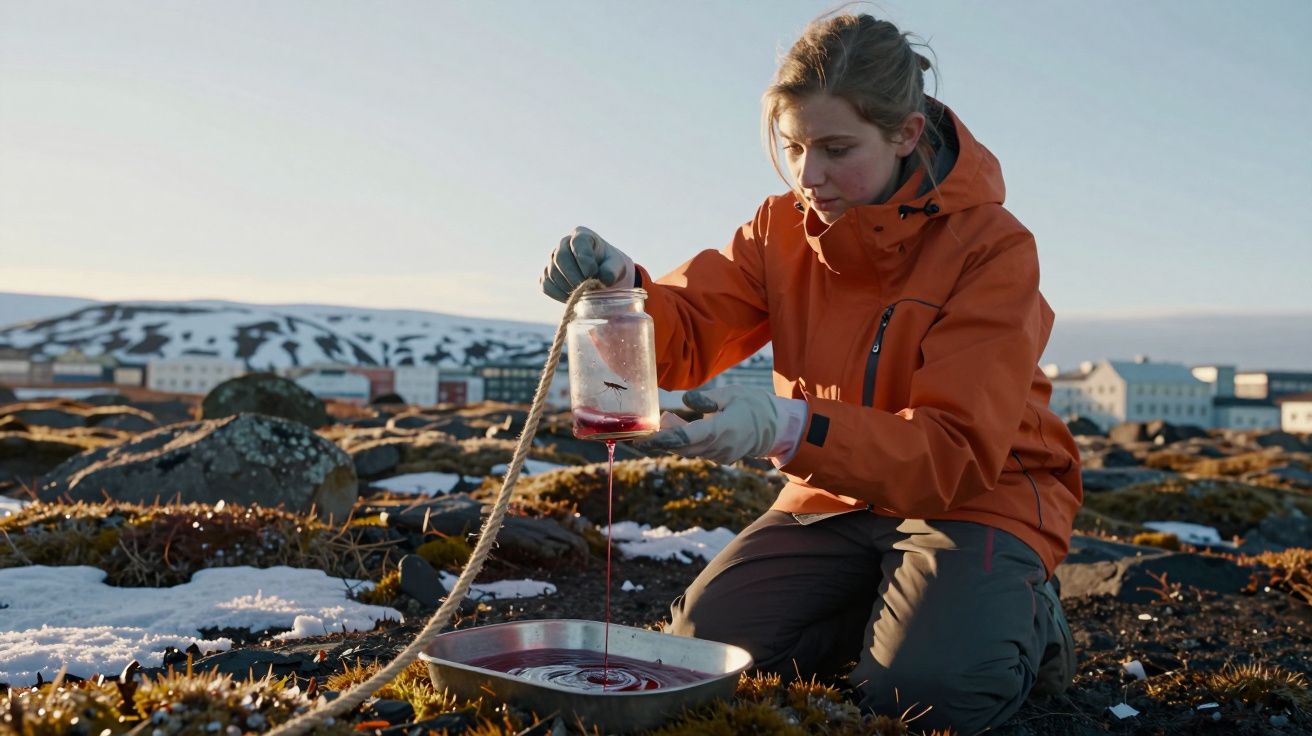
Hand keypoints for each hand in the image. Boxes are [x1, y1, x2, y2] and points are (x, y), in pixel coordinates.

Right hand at [541, 226, 633, 301]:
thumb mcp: (617, 266)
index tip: (593, 273)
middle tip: (586, 288)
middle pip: (560, 257)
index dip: (584, 258)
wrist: (602, 278)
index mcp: (582, 235)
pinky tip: (574, 298)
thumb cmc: (610, 268)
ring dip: (568, 287)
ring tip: (583, 295)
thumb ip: (612, 270)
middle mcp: (563, 244)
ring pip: (552, 273)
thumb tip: (602, 280)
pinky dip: (559, 295)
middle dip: (574, 276)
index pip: (577, 241)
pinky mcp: (547, 276)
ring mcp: (553, 260)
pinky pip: (547, 286)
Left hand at [636, 386, 780, 463]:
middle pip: (682, 446)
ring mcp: (720, 455)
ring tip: (657, 424)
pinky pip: (696, 450)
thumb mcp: (732, 394)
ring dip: (670, 440)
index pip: (687, 437)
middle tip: (639, 433)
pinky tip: (672, 427)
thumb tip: (685, 399)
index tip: (644, 439)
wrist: (777, 427)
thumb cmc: (754, 405)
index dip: (663, 439)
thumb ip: (707, 398)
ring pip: (688, 449)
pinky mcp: (720, 456)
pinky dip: (683, 441)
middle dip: (660, 440)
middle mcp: (719, 447)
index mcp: (722, 430)